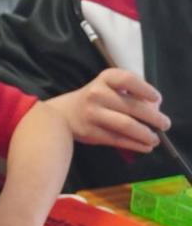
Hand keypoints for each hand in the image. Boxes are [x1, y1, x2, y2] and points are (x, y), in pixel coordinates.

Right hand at [47, 68, 170, 152]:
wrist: (61, 114)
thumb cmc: (92, 99)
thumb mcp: (108, 88)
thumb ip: (131, 95)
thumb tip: (155, 110)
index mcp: (104, 78)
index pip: (127, 80)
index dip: (145, 89)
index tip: (157, 99)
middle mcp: (96, 94)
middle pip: (132, 106)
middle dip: (154, 117)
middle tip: (165, 124)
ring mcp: (92, 113)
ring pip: (126, 125)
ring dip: (146, 134)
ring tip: (155, 139)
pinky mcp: (91, 132)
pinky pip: (118, 139)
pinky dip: (135, 144)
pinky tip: (145, 146)